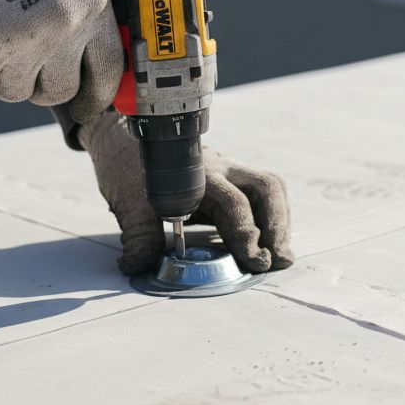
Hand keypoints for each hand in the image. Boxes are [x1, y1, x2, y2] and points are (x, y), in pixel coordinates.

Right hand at [0, 0, 119, 123]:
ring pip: (17, 92)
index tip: (89, 107)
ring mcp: (26, 40)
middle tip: (22, 65)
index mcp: (92, 6)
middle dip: (39, 85)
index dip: (98, 95)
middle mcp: (65, 27)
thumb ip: (81, 10)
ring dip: (1, 76)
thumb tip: (85, 54)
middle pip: (59, 90)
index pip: (109, 70)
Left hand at [79, 112, 294, 274]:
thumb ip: (139, 235)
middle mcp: (220, 168)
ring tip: (281, 254)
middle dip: (277, 225)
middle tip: (279, 259)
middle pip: (266, 187)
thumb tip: (138, 265)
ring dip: (280, 222)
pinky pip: (262, 193)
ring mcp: (229, 169)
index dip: (247, 235)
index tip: (256, 261)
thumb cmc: (126, 169)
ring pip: (270, 187)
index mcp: (197, 175)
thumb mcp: (127, 203)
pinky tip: (269, 240)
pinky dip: (271, 217)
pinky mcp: (230, 178)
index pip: (234, 203)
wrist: (122, 139)